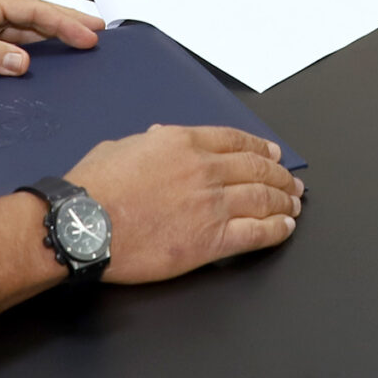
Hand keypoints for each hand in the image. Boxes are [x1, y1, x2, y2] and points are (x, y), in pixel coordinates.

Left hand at [0, 0, 102, 75]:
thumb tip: (23, 63)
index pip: (32, 10)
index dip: (64, 22)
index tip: (92, 34)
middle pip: (30, 20)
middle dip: (63, 29)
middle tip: (95, 39)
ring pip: (14, 36)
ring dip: (41, 44)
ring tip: (72, 55)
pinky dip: (15, 58)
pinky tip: (25, 71)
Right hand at [67, 124, 302, 282]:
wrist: (83, 225)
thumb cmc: (93, 188)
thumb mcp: (121, 147)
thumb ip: (149, 142)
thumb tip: (160, 137)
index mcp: (182, 142)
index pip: (235, 140)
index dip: (260, 147)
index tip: (272, 153)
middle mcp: (204, 169)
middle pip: (256, 168)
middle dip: (279, 176)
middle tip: (291, 182)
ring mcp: (211, 204)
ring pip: (263, 199)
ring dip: (284, 201)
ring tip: (294, 205)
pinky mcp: (210, 240)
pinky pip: (256, 232)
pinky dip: (276, 229)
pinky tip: (285, 228)